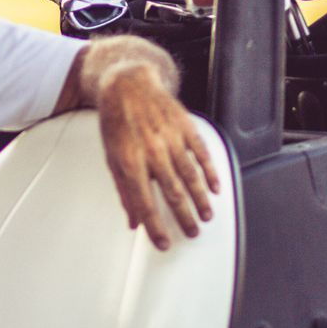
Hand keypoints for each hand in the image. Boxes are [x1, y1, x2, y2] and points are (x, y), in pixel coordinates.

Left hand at [96, 64, 219, 250]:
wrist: (128, 83)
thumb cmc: (116, 122)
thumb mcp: (111, 157)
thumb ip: (123, 190)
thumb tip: (133, 221)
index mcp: (129, 161)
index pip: (144, 202)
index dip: (155, 227)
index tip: (164, 243)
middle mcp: (151, 150)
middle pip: (172, 192)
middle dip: (184, 217)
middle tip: (192, 233)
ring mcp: (170, 137)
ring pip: (190, 175)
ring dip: (200, 199)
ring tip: (206, 216)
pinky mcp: (185, 126)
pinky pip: (201, 153)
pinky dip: (209, 172)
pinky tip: (215, 188)